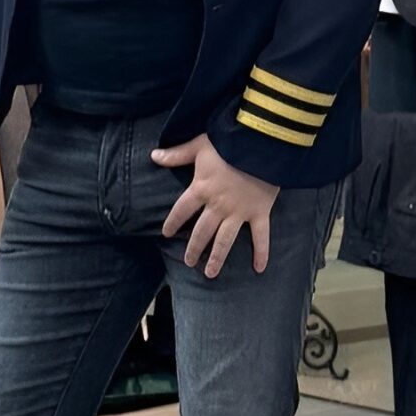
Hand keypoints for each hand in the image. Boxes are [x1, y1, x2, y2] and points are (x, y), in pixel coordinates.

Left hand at [153, 134, 280, 278]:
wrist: (260, 143)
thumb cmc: (229, 142)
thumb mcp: (199, 145)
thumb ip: (177, 154)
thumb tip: (153, 155)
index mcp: (202, 189)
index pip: (181, 210)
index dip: (172, 222)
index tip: (166, 233)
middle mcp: (218, 205)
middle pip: (202, 232)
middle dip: (194, 248)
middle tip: (189, 262)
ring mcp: (239, 212)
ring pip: (225, 240)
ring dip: (217, 258)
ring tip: (210, 273)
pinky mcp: (259, 212)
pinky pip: (261, 236)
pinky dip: (262, 252)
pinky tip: (260, 269)